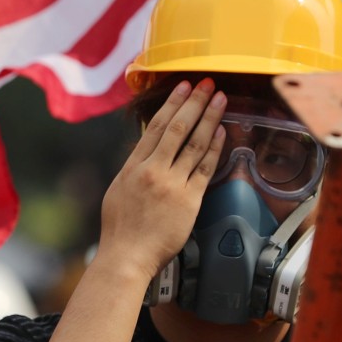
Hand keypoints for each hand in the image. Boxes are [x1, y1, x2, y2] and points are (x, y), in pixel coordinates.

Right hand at [97, 79, 225, 281]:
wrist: (127, 256)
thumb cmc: (120, 230)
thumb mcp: (118, 192)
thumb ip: (134, 170)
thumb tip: (147, 152)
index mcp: (132, 168)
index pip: (155, 128)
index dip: (172, 104)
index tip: (183, 88)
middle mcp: (152, 171)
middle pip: (177, 129)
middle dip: (194, 103)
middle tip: (207, 84)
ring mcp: (171, 184)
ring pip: (194, 143)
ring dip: (209, 118)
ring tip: (221, 100)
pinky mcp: (188, 200)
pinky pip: (205, 168)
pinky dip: (214, 147)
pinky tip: (222, 132)